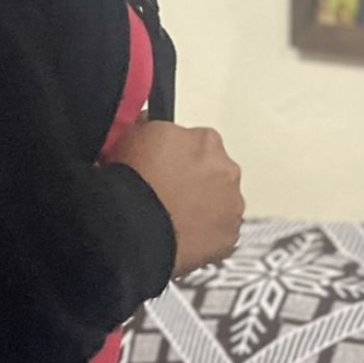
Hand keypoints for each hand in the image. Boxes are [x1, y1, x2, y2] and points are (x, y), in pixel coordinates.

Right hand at [112, 120, 243, 277]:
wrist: (136, 225)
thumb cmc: (134, 179)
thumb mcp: (132, 133)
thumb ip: (151, 126)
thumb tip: (149, 124)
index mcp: (207, 141)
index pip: (198, 141)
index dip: (177, 153)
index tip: (163, 163)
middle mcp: (227, 170)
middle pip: (214, 171)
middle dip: (195, 179)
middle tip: (166, 190)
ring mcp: (231, 206)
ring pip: (218, 202)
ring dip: (201, 206)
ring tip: (170, 214)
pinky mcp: (228, 238)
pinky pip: (218, 232)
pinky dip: (203, 233)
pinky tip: (178, 232)